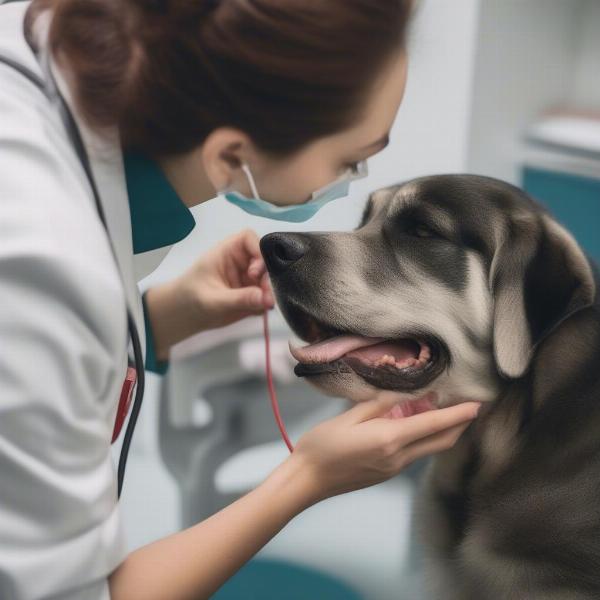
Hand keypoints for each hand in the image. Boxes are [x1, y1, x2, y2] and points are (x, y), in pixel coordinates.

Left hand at [179, 228, 274, 331]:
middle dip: (267, 277)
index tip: (256, 272)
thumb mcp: (214, 300)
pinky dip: (267, 303)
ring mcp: (248, 278)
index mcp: (226, 252)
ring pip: (269, 279)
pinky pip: (266, 295)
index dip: (258, 250)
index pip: (248, 239)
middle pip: (264, 259)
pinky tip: (260, 311)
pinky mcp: (252, 294)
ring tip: (265, 306)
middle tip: (265, 296)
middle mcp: (240, 262)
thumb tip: (265, 299)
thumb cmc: (191, 299)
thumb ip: (239, 299)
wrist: (184, 316)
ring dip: (270, 291)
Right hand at [289, 393, 481, 505]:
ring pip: (429, 448)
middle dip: (460, 425)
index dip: (458, 414)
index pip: (434, 424)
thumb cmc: (322, 444)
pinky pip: (414, 453)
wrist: (307, 480)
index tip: (478, 404)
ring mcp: (394, 468)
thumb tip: (405, 395)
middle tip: (471, 407)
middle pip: (441, 442)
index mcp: (389, 439)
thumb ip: (380, 404)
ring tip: (442, 409)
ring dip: (441, 431)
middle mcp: (398, 457)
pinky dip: (423, 437)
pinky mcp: (387, 473)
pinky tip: (414, 424)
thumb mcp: (349, 417)